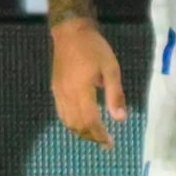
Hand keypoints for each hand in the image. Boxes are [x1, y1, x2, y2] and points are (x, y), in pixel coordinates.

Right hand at [49, 17, 127, 145]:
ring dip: (80, 132)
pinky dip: (71, 122)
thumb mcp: (111, 68)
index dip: (100, 135)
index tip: (110, 143)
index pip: (90, 120)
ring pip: (67, 121)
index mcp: (82, 90)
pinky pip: (61, 113)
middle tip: (104, 142)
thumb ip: (115, 94)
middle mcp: (67, 95)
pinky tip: (80, 122)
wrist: (70, 32)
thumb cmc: (94, 48)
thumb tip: (120, 118)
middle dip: (91, 136)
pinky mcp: (55, 89)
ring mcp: (58, 92)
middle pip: (77, 125)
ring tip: (94, 135)